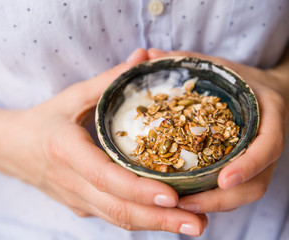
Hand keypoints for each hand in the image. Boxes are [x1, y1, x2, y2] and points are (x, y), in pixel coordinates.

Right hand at [0, 49, 207, 235]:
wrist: (11, 149)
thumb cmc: (44, 120)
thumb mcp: (72, 96)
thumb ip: (109, 80)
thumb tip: (143, 59)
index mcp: (66, 151)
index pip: (105, 177)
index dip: (138, 189)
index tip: (173, 196)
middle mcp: (71, 183)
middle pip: (118, 210)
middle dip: (160, 220)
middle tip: (198, 223)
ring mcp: (75, 200)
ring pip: (118, 219)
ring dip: (156, 225)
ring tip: (192, 225)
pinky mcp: (80, 207)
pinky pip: (113, 216)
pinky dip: (142, 219)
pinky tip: (167, 217)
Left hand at [147, 49, 287, 212]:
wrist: (261, 90)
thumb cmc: (237, 78)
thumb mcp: (215, 65)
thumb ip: (183, 61)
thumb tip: (145, 55)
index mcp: (268, 115)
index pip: (268, 146)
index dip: (250, 165)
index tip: (224, 179)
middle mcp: (268, 142)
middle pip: (257, 183)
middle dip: (223, 198)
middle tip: (186, 203)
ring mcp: (260, 160)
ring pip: (246, 194)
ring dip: (215, 205)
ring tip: (180, 207)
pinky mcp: (248, 170)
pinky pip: (236, 192)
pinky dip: (213, 199)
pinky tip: (186, 200)